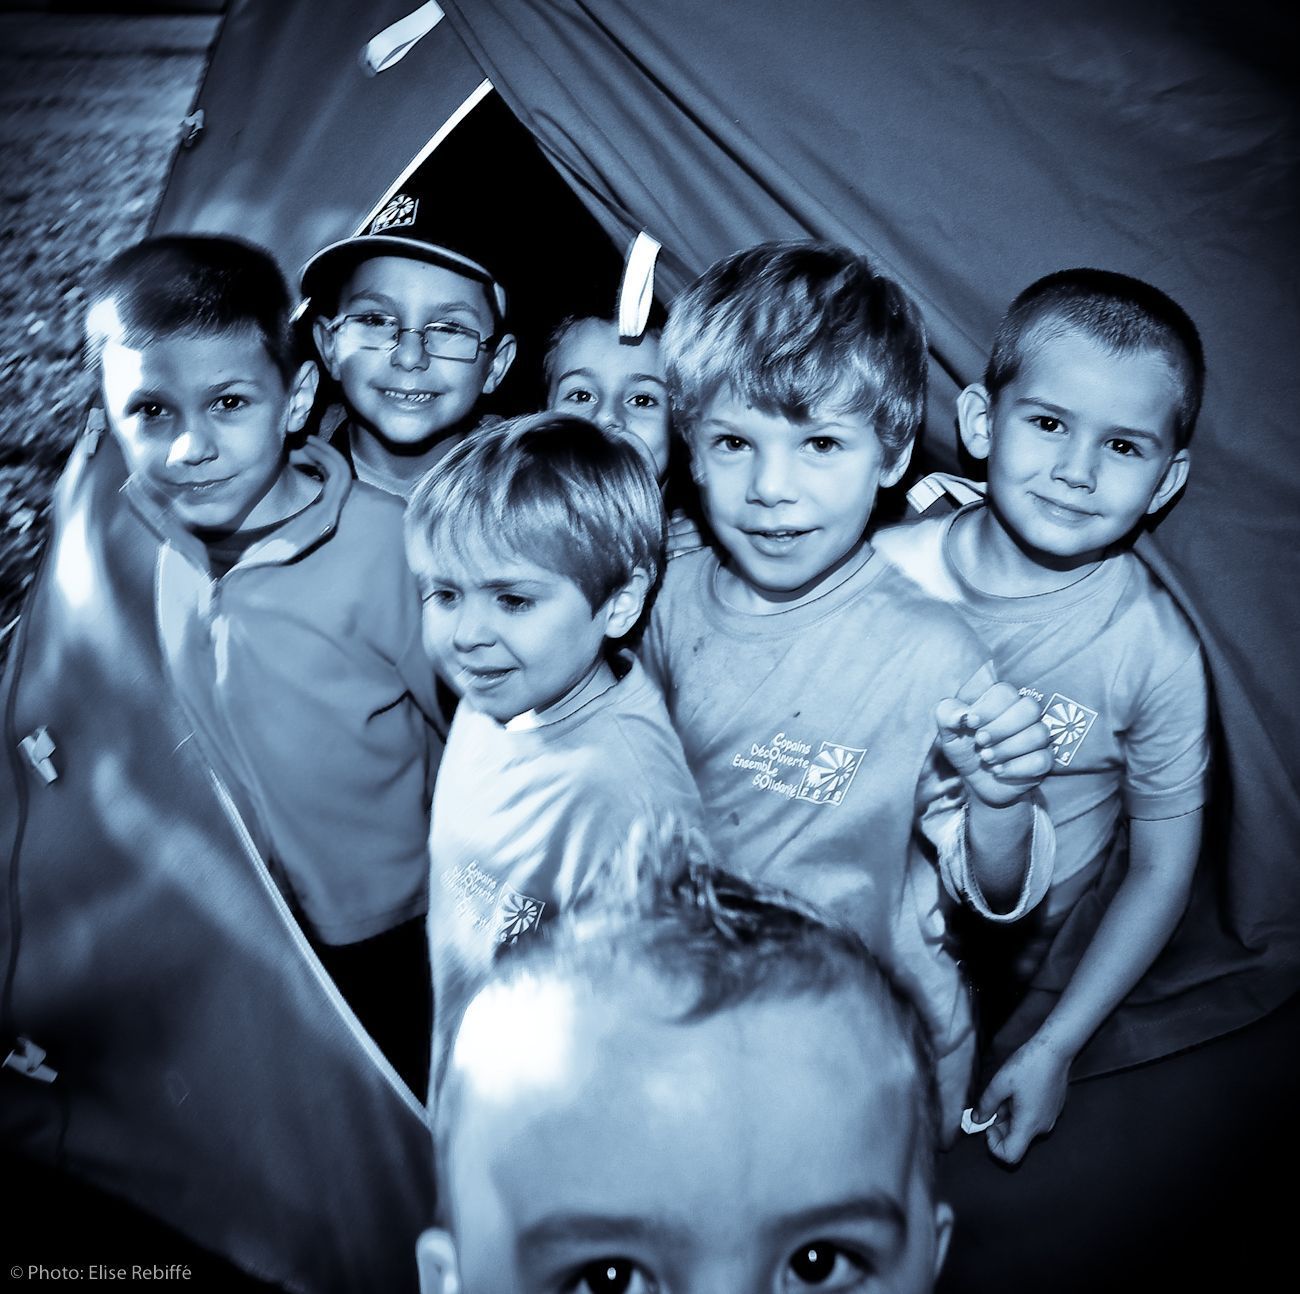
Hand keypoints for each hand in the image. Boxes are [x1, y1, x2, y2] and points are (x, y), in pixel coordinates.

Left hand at [935, 682, 1052, 807]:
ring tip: (986, 758)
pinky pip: (1042, 760)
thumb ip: (947, 715)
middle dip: (1002, 728)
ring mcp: (1036, 735)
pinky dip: (1017, 767)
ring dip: (1008, 748)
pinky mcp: (1043, 759)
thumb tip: (961, 714)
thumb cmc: (964, 747)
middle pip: (1029, 708)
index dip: (989, 707)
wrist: (975, 780)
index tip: (972, 722)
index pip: (1005, 691)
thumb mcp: (948, 731)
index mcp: (999, 699)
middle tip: (981, 741)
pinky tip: (999, 770)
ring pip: (1038, 734)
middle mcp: (1022, 712)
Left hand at [974, 1036, 1072, 1163]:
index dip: (993, 1145)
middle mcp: (1041, 1127)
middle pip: (1015, 1141)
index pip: (1010, 1156)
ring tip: (1005, 1093)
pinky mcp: (1052, 1110)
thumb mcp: (1000, 1083)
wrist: (1054, 1050)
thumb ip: (986, 1105)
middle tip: (992, 1104)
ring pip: (1022, 1128)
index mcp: (1028, 1124)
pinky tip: (1016, 1090)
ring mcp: (1049, 1119)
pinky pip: (1032, 1119)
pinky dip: (1019, 1111)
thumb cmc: (1028, 1065)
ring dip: (1008, 1116)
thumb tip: (977, 1120)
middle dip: (998, 1127)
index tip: (988, 1125)